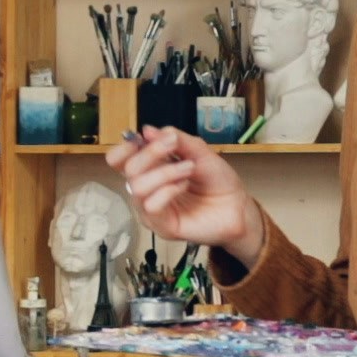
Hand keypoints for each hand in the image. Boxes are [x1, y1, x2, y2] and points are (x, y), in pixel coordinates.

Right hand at [108, 127, 260, 263]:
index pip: (118, 160)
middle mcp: (146, 189)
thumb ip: (176, 140)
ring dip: (165, 172)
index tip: (142, 138)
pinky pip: (151, 206)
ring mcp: (152, 209)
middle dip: (151, 153)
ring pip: (137, 187)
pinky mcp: (162, 226)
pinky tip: (184, 185)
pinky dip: (168, 190)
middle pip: (128, 169)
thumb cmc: (218, 181)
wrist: (237, 206)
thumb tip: (148, 130)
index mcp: (150, 170)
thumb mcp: (199, 152)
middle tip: (174, 146)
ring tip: (188, 168)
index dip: (124, 147)